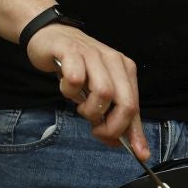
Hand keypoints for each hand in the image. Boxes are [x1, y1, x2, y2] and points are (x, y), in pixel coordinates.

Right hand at [25, 23, 147, 159]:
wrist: (51, 35)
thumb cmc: (75, 65)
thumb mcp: (97, 90)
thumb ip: (112, 116)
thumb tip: (122, 144)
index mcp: (125, 69)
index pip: (135, 106)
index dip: (134, 132)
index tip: (137, 152)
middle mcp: (113, 60)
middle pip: (125, 102)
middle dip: (113, 126)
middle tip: (98, 131)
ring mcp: (93, 55)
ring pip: (104, 93)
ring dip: (89, 109)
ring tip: (80, 105)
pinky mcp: (71, 51)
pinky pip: (75, 80)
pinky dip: (69, 91)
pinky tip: (67, 87)